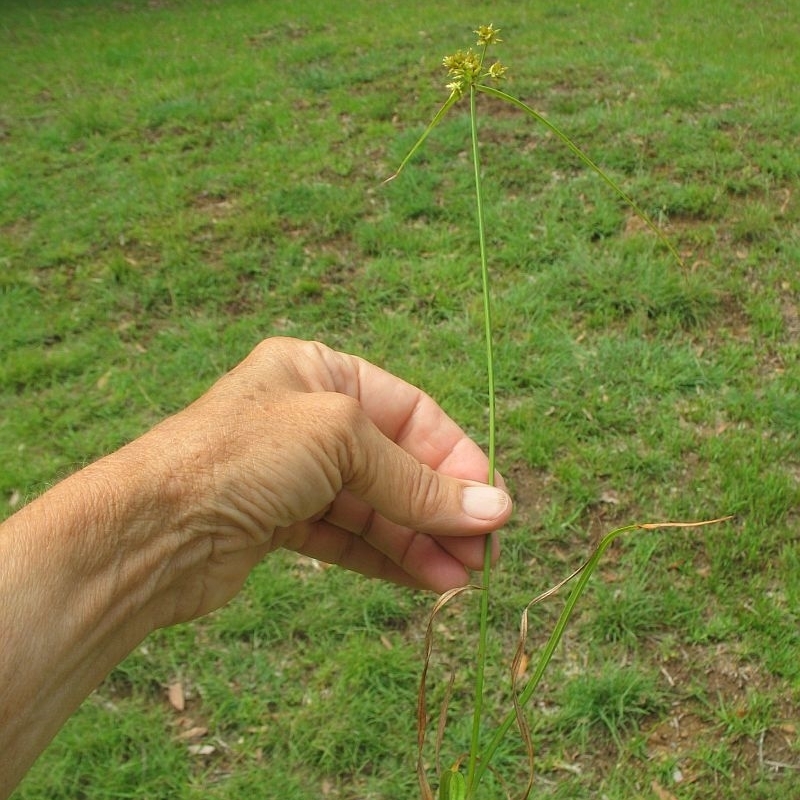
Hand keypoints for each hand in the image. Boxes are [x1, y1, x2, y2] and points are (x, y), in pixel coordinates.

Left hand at [150, 337, 511, 624]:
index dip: (456, 457)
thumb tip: (493, 508)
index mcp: (319, 371)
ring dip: (421, 540)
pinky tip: (427, 579)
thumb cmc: (240, 455)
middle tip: (484, 553)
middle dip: (441, 507)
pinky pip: (349, 537)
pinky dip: (388, 557)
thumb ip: (416, 481)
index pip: (411, 412)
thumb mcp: (340, 443)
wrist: (149, 529)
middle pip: (397, 463)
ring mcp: (294, 472)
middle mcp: (308, 417)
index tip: (492, 504)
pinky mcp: (281, 523)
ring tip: (464, 577)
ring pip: (376, 506)